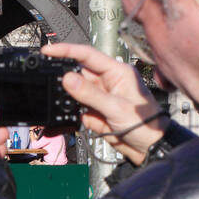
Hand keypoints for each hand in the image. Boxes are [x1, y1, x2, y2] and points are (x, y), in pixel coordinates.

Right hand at [40, 42, 166, 164]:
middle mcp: (107, 81)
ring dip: (67, 95)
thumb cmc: (146, 124)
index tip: (48, 50)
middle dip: (64, 76)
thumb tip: (68, 79)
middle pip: (78, 71)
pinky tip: (71, 113)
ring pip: (75, 89)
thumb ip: (90, 94)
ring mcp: (100, 95)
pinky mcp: (94, 110)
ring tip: (64, 100)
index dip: (66, 50)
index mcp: (116, 71)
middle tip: (48, 79)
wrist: (150, 148)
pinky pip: (76, 106)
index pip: (87, 55)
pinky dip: (70, 109)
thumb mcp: (116, 107)